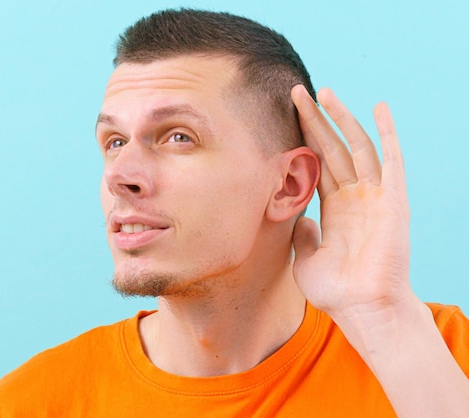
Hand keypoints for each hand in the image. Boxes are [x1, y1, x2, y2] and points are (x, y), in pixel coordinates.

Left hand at [290, 85, 412, 323]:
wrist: (363, 309)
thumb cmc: (337, 291)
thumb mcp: (306, 259)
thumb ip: (304, 235)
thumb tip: (301, 218)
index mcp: (335, 209)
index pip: (317, 164)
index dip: (303, 140)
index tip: (287, 118)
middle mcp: (355, 197)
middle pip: (331, 148)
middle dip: (314, 120)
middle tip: (296, 92)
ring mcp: (374, 196)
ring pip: (356, 146)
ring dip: (341, 118)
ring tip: (323, 91)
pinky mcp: (392, 199)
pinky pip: (390, 160)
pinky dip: (386, 134)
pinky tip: (379, 109)